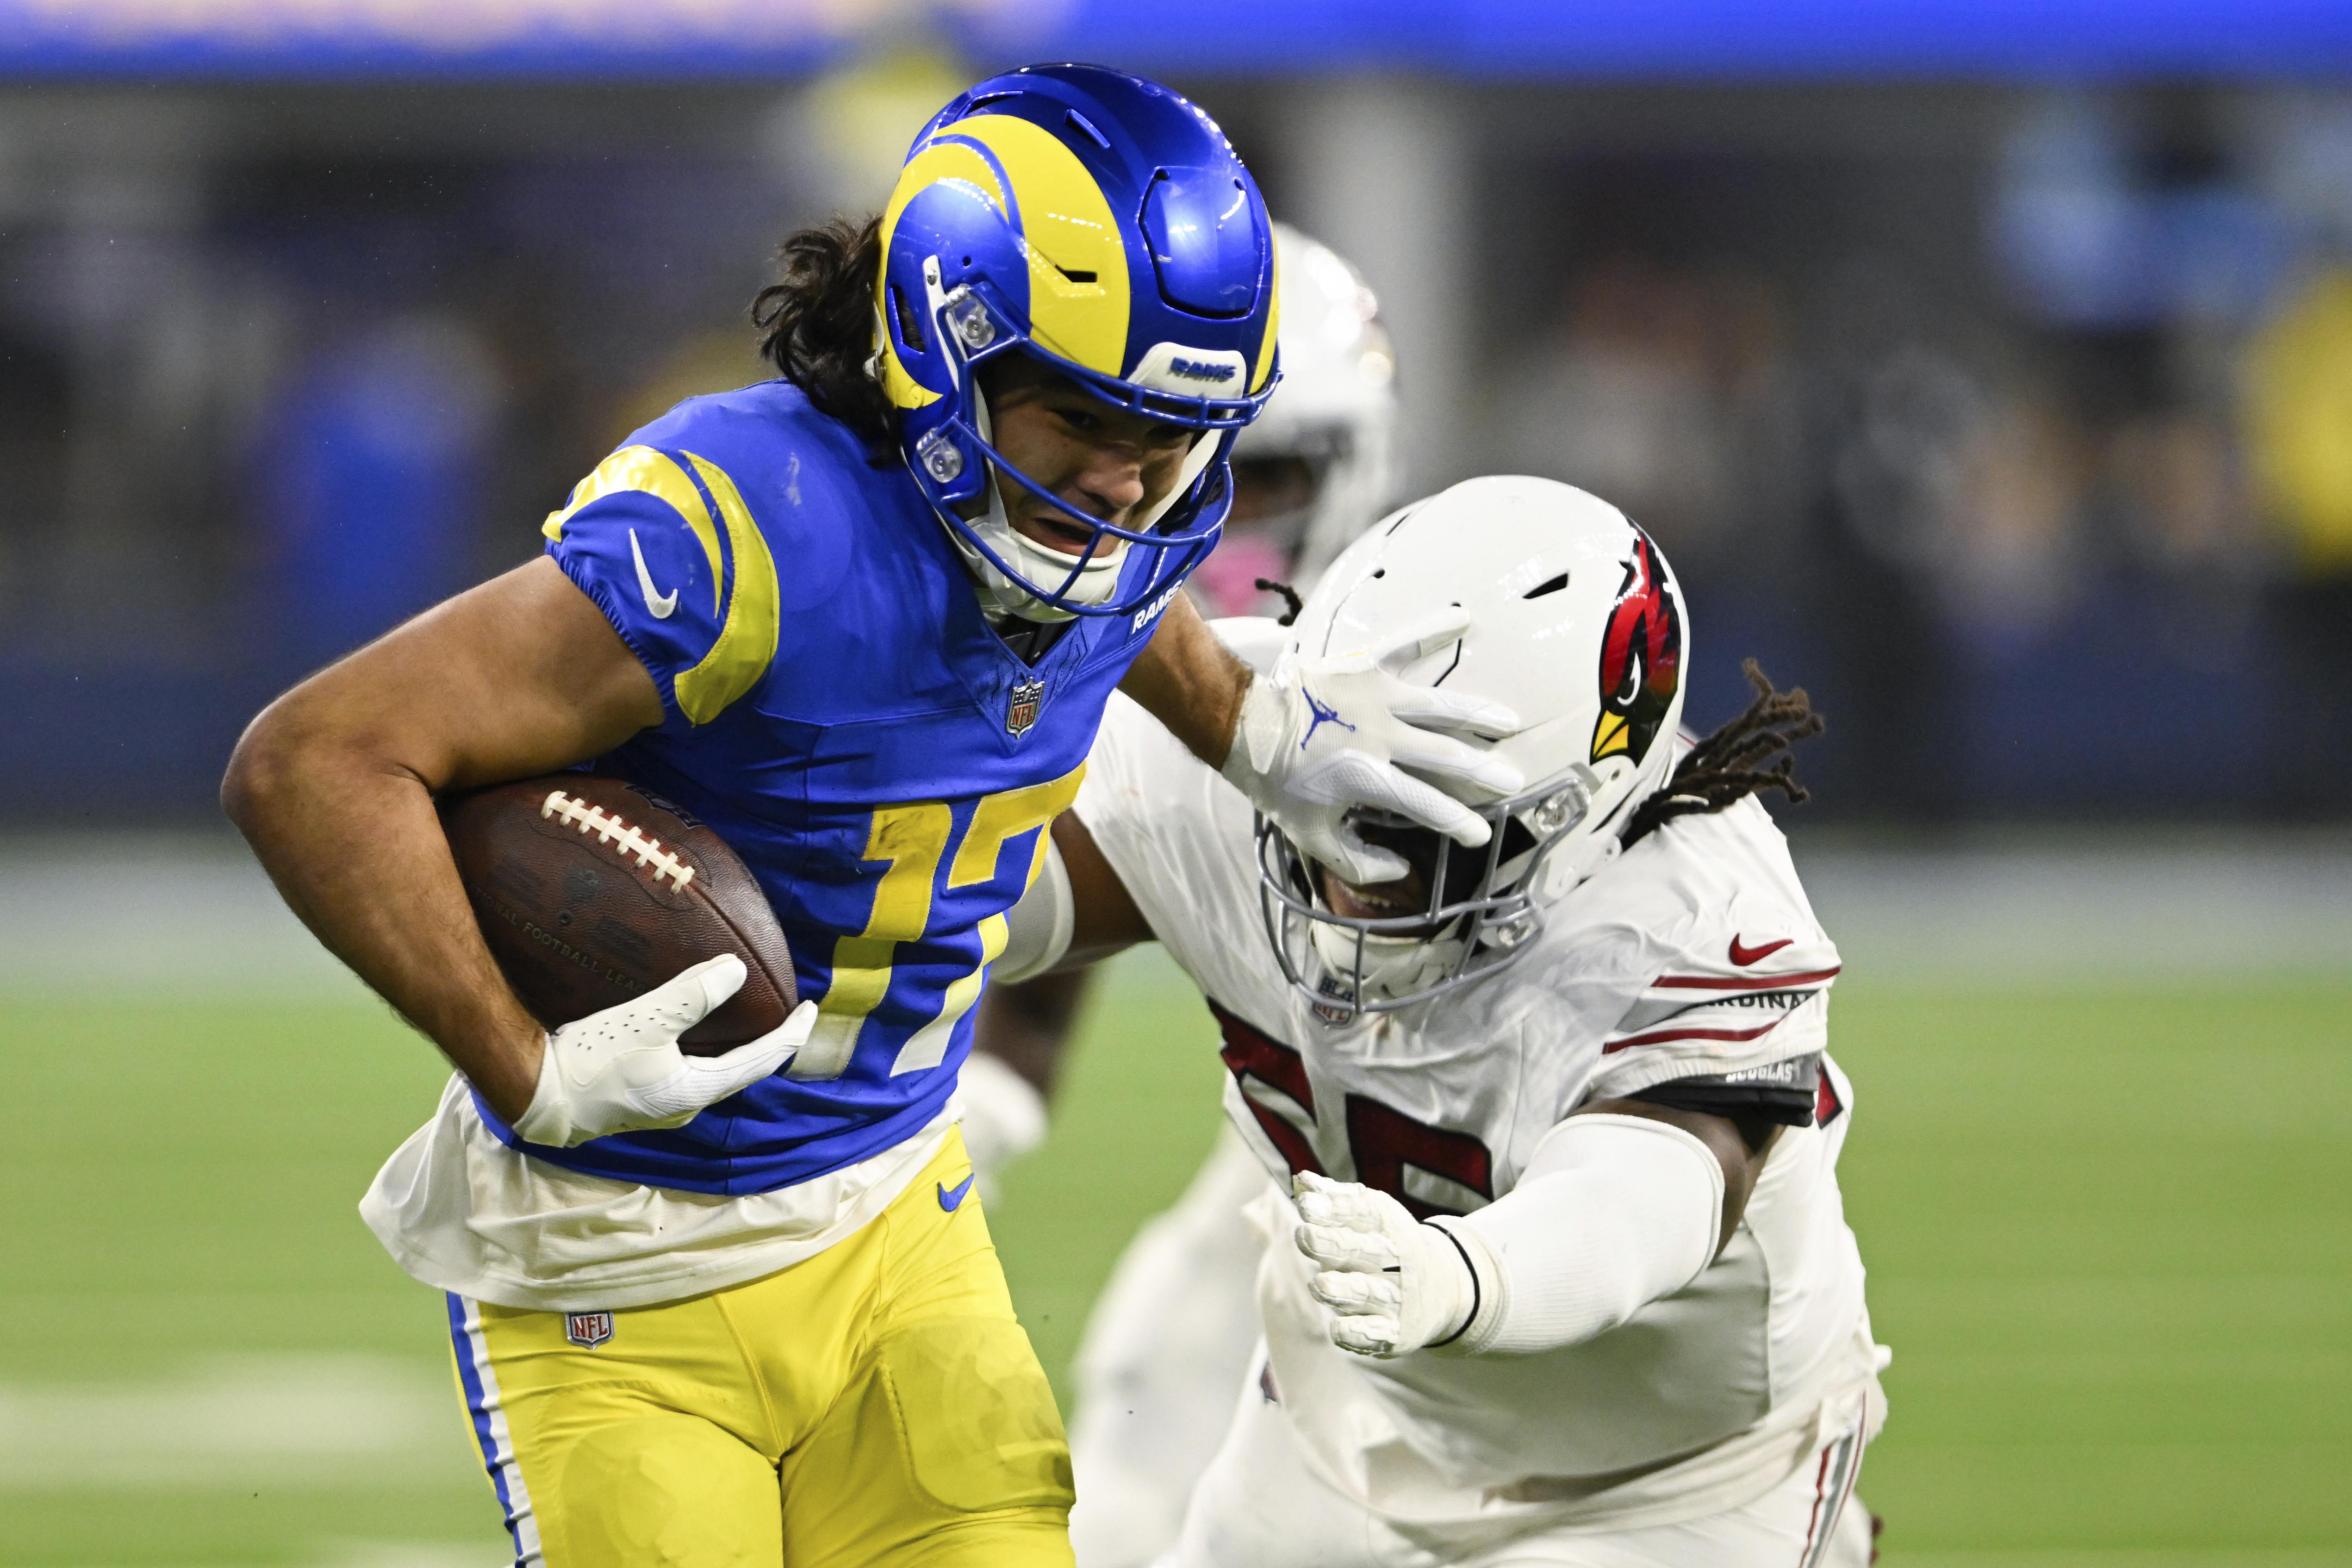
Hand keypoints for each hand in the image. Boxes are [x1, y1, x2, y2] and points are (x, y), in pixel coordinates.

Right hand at [511, 955, 814, 1147]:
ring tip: (739, 1017)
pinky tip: (686, 1031)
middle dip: (762, 1041)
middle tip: (778, 1011)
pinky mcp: (637, 1100)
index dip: (790, 1034)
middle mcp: (684, 1107)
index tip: (810, 1008)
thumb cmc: (587, 1064)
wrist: (534, 1097)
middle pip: (739, 1070)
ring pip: (710, 1072)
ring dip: (728, 1046)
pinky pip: (682, 1071)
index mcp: (696, 1092)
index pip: (761, 1061)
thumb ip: (693, 996)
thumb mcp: (645, 1022)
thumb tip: (736, 971)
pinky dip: (697, 1049)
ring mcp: (659, 1107)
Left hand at [1221, 607, 1521, 883]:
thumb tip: (1400, 869)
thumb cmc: (1278, 785)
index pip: (1427, 806)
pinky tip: (1463, 616)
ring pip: (1439, 705)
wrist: (1245, 726)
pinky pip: (1403, 645)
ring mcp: (1374, 697)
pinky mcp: (1362, 667)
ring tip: (1509, 721)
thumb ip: (1356, 861)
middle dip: (1483, 771)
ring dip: (1478, 713)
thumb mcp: (1310, 836)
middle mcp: (1380, 736)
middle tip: (1512, 781)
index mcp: (1368, 778)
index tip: (1481, 834)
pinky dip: (1432, 630)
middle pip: (1445, 755)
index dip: (1459, 822)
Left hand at [1292, 1171, 1475, 1357]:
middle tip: (1304, 1234)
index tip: (1306, 1204)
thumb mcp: (1371, 1216)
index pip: (1363, 1212)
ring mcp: (1396, 1298)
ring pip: (1367, 1293)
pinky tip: (1337, 1329)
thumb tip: (1302, 1180)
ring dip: (1343, 1290)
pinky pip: (1376, 1334)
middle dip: (1334, 1243)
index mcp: (1389, 1225)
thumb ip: (1336, 1199)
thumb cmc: (1388, 1244)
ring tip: (1318, 1284)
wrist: (1444, 1289)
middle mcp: (1395, 1261)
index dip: (1335, 1208)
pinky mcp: (1394, 1332)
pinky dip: (1359, 1334)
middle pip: (1364, 1250)